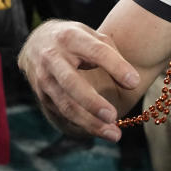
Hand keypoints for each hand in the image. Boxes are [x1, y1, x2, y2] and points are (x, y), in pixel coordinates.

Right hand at [17, 19, 140, 140]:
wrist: (36, 42)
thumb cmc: (75, 39)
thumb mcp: (93, 37)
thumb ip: (113, 56)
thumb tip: (132, 83)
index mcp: (71, 38)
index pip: (96, 52)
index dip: (116, 67)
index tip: (134, 83)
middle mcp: (53, 58)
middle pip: (71, 83)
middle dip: (92, 102)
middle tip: (113, 116)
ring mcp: (43, 79)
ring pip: (65, 105)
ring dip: (89, 122)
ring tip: (113, 133)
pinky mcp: (41, 96)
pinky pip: (62, 114)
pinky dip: (82, 125)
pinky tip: (99, 130)